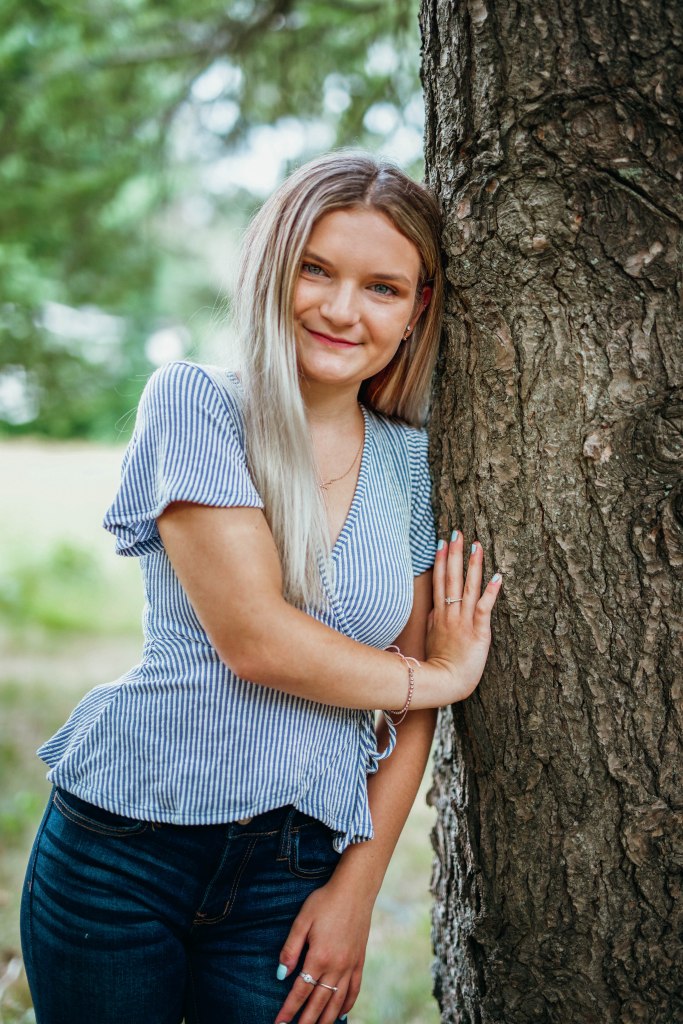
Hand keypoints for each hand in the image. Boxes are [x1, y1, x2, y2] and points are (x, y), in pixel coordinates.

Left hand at [274, 876, 371, 1022]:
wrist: (355, 890)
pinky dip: (347, 1005)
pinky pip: (354, 990)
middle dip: (305, 1022)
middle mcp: (336, 967)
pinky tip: (340, 1015)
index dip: (288, 1010)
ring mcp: (350, 966)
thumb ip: (291, 949)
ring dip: (325, 1020)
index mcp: (319, 957)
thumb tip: (280, 975)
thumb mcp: (303, 920)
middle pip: (318, 1003)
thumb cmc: (325, 901)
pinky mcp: (359, 961)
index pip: (300, 991)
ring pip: (337, 1002)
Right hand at [425, 531, 501, 702]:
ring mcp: (464, 622)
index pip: (440, 581)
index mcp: (439, 614)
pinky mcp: (478, 632)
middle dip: (455, 554)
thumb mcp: (431, 637)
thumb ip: (434, 620)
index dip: (442, 561)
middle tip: (458, 533)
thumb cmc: (438, 663)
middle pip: (452, 578)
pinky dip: (490, 592)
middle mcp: (450, 614)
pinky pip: (484, 608)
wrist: (444, 682)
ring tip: (477, 545)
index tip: (442, 542)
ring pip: (468, 588)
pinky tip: (497, 576)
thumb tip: (435, 607)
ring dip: (473, 566)